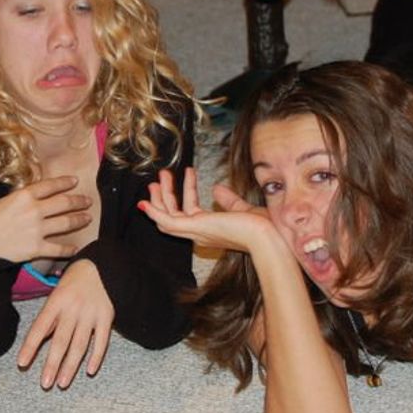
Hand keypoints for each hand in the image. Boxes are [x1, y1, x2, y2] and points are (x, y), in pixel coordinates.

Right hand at [0, 176, 91, 261]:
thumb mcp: (6, 201)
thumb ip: (25, 198)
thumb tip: (42, 195)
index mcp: (24, 196)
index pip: (50, 186)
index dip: (65, 182)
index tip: (75, 181)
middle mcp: (33, 211)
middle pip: (64, 203)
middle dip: (79, 201)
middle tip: (87, 200)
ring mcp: (36, 230)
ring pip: (66, 223)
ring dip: (79, 219)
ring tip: (87, 217)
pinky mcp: (36, 248)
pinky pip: (58, 249)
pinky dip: (69, 249)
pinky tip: (76, 248)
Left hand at [17, 259, 113, 389]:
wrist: (102, 265)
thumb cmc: (74, 282)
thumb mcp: (56, 294)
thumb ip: (49, 318)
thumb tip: (36, 343)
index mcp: (56, 302)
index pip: (40, 327)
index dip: (30, 346)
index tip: (22, 363)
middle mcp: (72, 309)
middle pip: (61, 341)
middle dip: (52, 364)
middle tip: (45, 384)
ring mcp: (90, 314)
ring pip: (79, 344)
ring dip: (71, 366)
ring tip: (63, 383)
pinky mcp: (106, 316)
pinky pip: (101, 340)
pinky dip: (96, 356)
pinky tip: (90, 370)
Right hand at [138, 167, 274, 252]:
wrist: (267, 238)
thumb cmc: (262, 229)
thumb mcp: (242, 210)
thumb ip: (229, 201)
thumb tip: (215, 188)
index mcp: (211, 229)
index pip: (191, 212)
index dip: (185, 194)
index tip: (187, 174)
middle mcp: (200, 233)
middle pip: (174, 216)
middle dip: (166, 196)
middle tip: (161, 177)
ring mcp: (196, 232)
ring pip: (167, 217)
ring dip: (160, 198)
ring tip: (159, 177)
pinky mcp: (194, 227)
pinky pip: (167, 221)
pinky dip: (155, 212)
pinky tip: (146, 202)